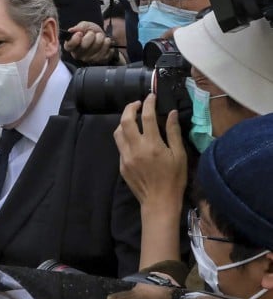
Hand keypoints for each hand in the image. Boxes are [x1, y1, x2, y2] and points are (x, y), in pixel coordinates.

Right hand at [63, 21, 115, 64]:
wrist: (102, 36)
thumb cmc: (90, 32)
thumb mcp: (85, 26)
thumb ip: (79, 27)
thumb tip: (72, 30)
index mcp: (71, 46)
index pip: (70, 45)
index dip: (75, 39)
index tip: (80, 33)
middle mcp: (78, 55)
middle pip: (85, 45)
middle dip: (91, 35)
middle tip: (93, 34)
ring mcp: (90, 59)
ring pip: (97, 46)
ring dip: (101, 38)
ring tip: (100, 37)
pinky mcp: (101, 60)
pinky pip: (106, 51)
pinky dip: (107, 44)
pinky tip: (104, 43)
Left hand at [113, 94, 186, 209]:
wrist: (159, 201)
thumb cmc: (174, 179)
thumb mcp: (180, 155)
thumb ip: (173, 132)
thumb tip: (170, 113)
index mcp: (152, 145)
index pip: (147, 116)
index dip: (148, 103)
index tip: (151, 96)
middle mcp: (135, 148)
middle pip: (125, 120)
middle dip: (130, 108)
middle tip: (138, 103)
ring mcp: (125, 156)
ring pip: (118, 132)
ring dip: (124, 121)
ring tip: (133, 118)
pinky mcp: (121, 164)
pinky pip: (120, 145)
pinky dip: (125, 137)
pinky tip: (134, 138)